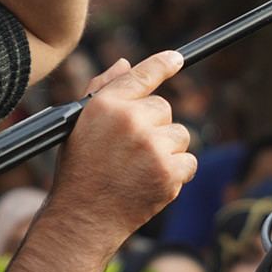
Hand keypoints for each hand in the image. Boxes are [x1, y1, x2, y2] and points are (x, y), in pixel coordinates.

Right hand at [47, 51, 196, 254]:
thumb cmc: (83, 168)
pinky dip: (179, 171)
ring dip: (169, 149)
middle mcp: (131, 121)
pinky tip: (155, 179)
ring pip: (181, 134)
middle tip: (134, 148)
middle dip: (156, 125)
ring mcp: (153, 146)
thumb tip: (125, 64)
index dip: (162, 65)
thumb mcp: (81, 124)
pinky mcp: (170, 171)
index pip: (141, 76)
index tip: (177, 57)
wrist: (86, 213)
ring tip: (142, 166)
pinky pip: (190, 161)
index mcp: (106, 105)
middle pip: (165, 108)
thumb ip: (105, 91)